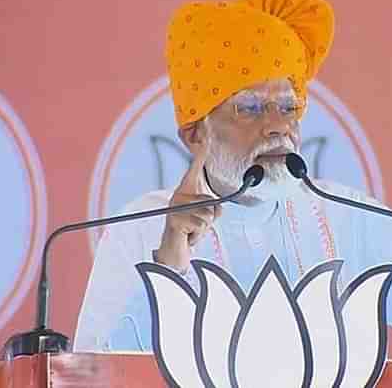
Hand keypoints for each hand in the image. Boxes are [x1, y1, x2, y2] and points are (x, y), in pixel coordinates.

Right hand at [154, 139, 221, 271]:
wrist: (173, 250)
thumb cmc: (190, 231)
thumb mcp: (204, 216)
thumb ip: (212, 208)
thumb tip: (218, 206)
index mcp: (186, 192)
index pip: (194, 171)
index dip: (200, 156)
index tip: (204, 140)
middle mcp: (178, 196)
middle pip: (211, 202)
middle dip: (212, 218)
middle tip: (198, 226)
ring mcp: (175, 208)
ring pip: (208, 215)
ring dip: (205, 228)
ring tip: (193, 231)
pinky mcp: (175, 220)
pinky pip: (202, 225)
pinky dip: (199, 235)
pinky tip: (189, 236)